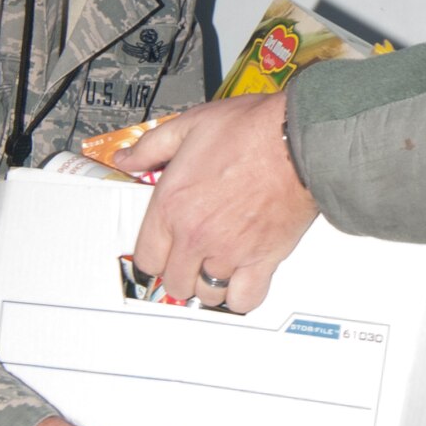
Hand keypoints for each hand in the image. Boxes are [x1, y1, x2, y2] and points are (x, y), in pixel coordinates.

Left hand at [119, 95, 318, 312]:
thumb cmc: (252, 131)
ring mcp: (229, 251)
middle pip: (174, 282)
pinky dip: (239, 297)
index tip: (162, 252)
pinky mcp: (262, 260)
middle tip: (190, 259)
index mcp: (172, 205)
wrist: (298, 140)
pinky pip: (243, 299)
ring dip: (207, 284)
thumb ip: (151, 147)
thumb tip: (127, 159)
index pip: (146, 258)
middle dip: (180, 272)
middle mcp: (197, 234)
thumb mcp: (190, 126)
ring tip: (214, 268)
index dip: (153, 256)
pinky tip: (240, 283)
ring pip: (206, 293)